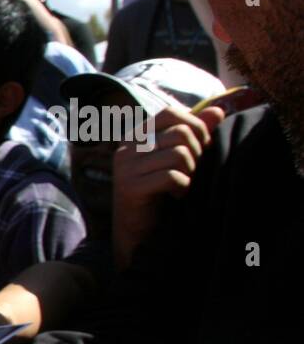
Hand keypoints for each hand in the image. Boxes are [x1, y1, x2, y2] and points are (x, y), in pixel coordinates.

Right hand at [112, 105, 223, 268]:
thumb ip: (196, 134)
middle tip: (194, 172)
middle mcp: (127, 148)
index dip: (196, 126)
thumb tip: (218, 110)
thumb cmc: (161, 192)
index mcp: (136, 136)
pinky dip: (183, 186)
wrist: (138, 232)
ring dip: (191, 171)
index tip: (201, 148)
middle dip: (198, 152)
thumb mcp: (178, 159)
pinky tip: (178, 195)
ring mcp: (126, 168)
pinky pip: (171, 176)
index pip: (172, 113)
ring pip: (179, 154)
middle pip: (180, 133)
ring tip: (186, 184)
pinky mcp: (130, 188)